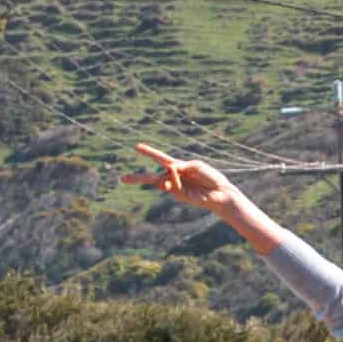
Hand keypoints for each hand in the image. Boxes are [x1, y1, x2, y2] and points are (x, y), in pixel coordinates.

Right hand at [124, 141, 240, 217]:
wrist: (221, 192)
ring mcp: (176, 187)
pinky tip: (176, 172)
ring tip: (137, 178)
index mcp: (177, 167)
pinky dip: (173, 177)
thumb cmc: (210, 177)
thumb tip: (169, 168)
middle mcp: (173, 177)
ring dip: (149, 177)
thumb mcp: (196, 166)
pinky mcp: (180, 195)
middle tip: (121, 178)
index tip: (136, 146)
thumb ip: (182, 166)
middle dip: (137, 178)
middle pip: (152, 177)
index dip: (149, 152)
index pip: (160, 158)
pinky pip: (172, 185)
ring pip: (157, 183)